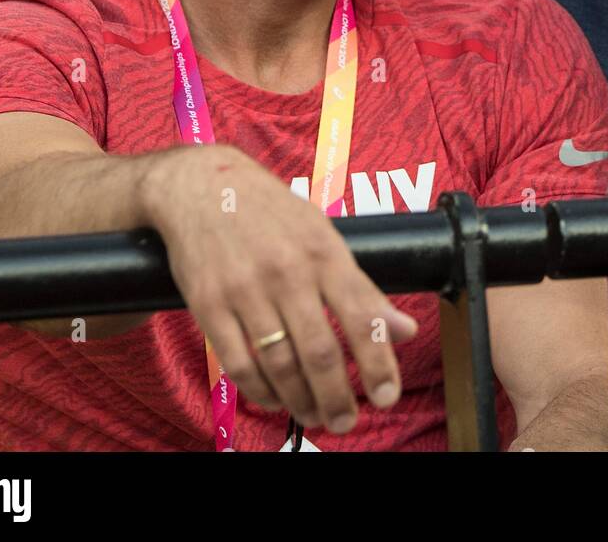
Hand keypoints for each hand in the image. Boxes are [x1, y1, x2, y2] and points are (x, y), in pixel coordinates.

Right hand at [142, 145, 417, 434]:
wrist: (202, 187)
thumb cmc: (272, 213)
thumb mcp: (324, 236)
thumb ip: (363, 287)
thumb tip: (404, 329)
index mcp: (324, 252)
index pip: (361, 316)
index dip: (378, 362)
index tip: (388, 396)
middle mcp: (287, 272)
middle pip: (319, 351)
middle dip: (338, 397)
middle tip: (347, 421)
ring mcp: (245, 290)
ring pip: (279, 365)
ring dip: (301, 401)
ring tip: (315, 415)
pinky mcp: (209, 305)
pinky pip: (238, 364)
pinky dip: (260, 390)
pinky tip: (276, 398)